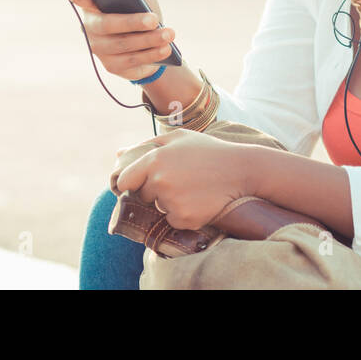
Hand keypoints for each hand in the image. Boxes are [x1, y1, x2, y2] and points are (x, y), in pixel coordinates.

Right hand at [65, 0, 175, 82]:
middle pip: (104, 24)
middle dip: (131, 22)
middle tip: (154, 20)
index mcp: (91, 3)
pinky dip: (150, 55)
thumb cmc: (140, 6)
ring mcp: (99, 48)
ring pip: (121, 45)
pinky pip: (130, 62)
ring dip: (148, 41)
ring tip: (169, 34)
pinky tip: (165, 50)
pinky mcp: (112, 66)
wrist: (151, 38)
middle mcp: (89, 26)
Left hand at [113, 131, 256, 230]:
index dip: (133, 182)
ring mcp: (171, 201)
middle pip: (143, 195)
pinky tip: (199, 200)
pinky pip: (173, 221)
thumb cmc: (208, 151)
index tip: (143, 182)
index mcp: (154, 159)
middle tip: (180, 180)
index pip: (125, 180)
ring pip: (159, 208)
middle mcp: (159, 181)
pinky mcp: (184, 218)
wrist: (242, 170)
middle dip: (156, 190)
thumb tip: (118, 155)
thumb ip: (146, 145)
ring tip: (193, 188)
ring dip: (171, 202)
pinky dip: (183, 214)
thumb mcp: (178, 138)